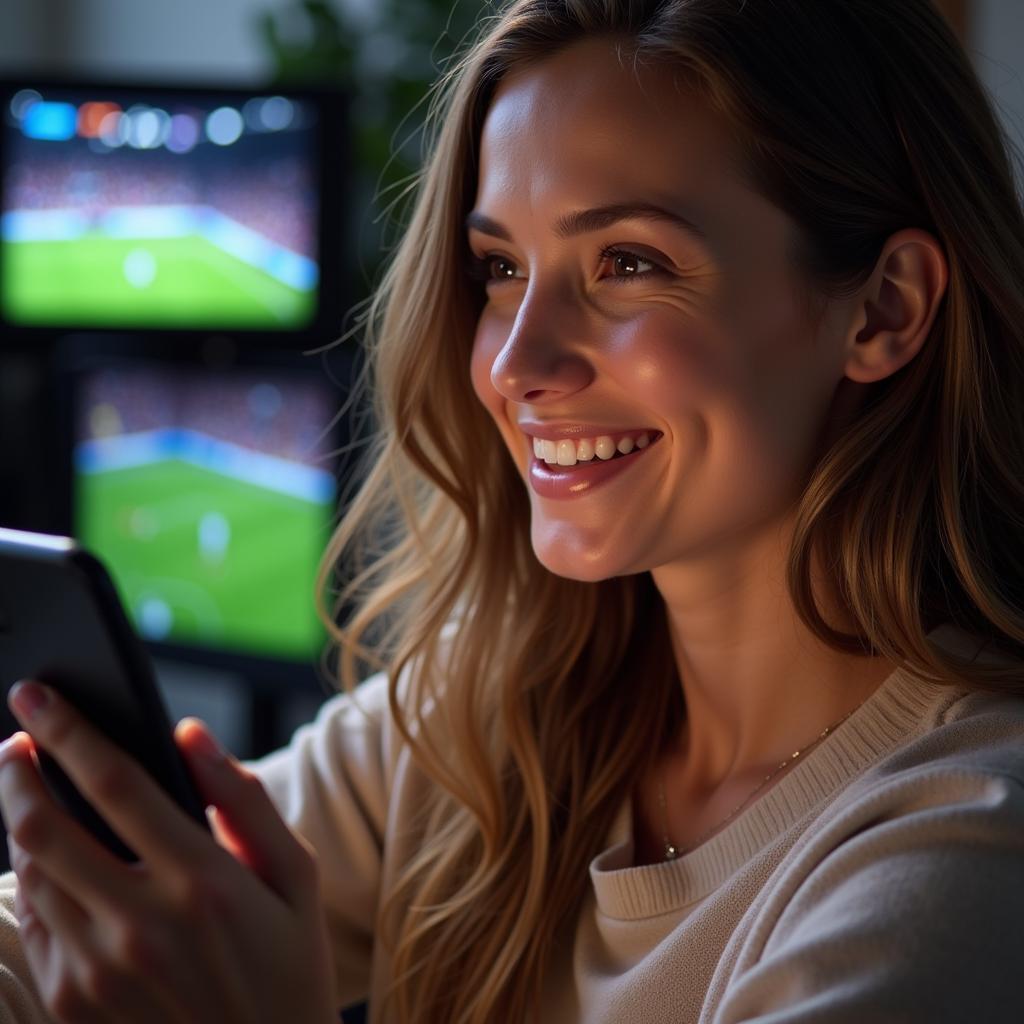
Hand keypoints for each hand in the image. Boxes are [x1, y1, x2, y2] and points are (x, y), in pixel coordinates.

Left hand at [0, 680, 337, 1023]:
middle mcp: (139, 927)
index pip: (115, 785)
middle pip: (43, 826)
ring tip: (36, 796)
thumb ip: (244, 800)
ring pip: (29, 873)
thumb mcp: (295, 876)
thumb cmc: (287, 965)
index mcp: (203, 882)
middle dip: (15, 770)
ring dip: (20, 821)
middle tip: (15, 740)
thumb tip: (189, 734)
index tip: (36, 694)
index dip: (68, 731)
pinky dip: (33, 878)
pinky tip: (56, 862)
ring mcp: (97, 973)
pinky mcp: (72, 1005)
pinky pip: (33, 923)